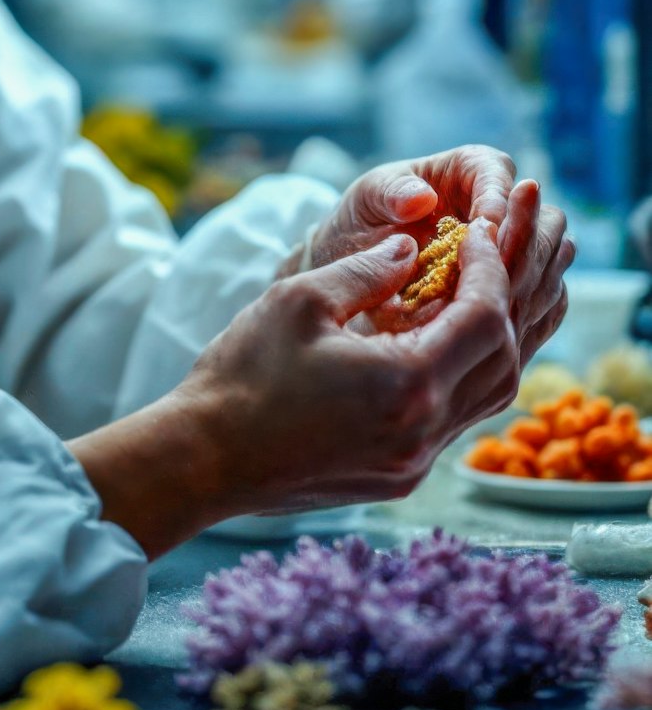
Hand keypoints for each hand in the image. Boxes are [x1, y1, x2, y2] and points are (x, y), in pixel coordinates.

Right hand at [71, 226, 518, 556]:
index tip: (475, 232)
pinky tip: (434, 346)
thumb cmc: (243, 376)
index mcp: (407, 384)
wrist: (205, 458)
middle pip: (505, 361)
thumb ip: (367, 269)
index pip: (486, 318)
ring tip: (465, 298)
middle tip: (479, 261)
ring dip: (489, 344)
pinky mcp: (401, 477)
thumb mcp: (300, 299)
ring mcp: (416, 463)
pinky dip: (462, 377)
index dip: (490, 268)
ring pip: (489, 398)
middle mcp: (424, 432)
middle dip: (502, 303)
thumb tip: (413, 246)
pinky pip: (456, 421)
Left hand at [299, 147, 570, 364]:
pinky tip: (511, 329)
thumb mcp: (366, 200)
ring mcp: (511, 248)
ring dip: (533, 281)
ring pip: (551, 256)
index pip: (498, 172)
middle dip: (525, 245)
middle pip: (541, 215)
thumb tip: (420, 198)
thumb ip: (389, 194)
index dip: (496, 201)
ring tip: (502, 307)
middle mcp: (499, 204)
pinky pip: (544, 294)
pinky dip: (531, 308)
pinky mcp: (512, 285)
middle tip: (500, 277)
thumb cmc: (362, 220)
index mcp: (467, 169)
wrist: (356, 265)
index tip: (485, 233)